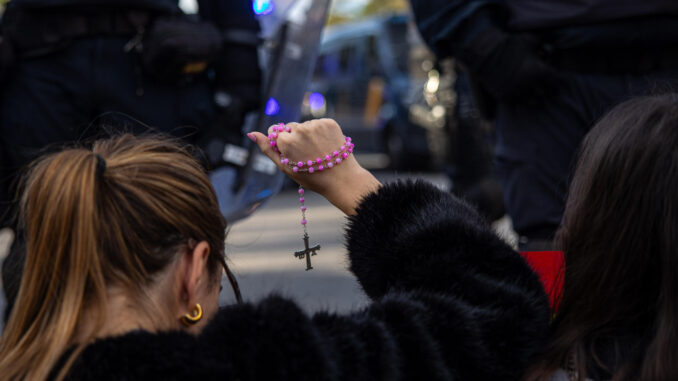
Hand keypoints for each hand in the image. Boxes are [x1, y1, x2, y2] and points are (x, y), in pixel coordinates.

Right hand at [249, 119, 380, 214]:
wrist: (341, 179)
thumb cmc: (310, 176)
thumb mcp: (285, 166)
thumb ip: (267, 149)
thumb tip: (251, 133)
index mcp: (286, 140)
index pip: (275, 132)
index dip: (282, 143)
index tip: (292, 153)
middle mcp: (300, 129)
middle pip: (290, 128)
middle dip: (295, 138)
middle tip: (306, 155)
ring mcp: (316, 125)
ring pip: (305, 126)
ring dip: (308, 135)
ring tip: (318, 151)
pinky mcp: (329, 123)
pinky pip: (319, 124)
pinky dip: (321, 132)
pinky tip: (326, 145)